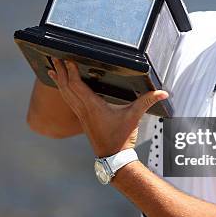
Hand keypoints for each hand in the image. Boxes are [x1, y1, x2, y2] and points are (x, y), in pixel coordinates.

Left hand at [48, 59, 167, 157]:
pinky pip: (69, 102)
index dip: (71, 72)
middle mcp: (84, 110)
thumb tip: (163, 93)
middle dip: (60, 73)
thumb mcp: (135, 116)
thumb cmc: (121, 137)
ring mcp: (81, 116)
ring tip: (52, 69)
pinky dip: (64, 92)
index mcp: (93, 107)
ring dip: (59, 81)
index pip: (78, 86)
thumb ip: (148, 101)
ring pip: (65, 95)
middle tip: (54, 58)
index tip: (67, 60)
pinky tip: (62, 88)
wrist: (113, 157)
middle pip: (67, 88)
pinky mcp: (82, 120)